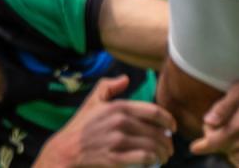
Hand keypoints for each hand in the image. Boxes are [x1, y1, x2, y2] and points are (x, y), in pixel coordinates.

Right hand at [36, 75, 175, 166]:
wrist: (65, 150)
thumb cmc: (81, 126)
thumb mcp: (92, 101)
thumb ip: (108, 86)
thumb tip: (125, 79)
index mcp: (119, 107)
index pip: (153, 112)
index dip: (168, 120)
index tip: (173, 128)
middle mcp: (120, 122)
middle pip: (156, 132)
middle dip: (167, 141)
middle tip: (169, 147)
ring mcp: (117, 141)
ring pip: (152, 146)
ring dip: (163, 153)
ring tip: (164, 157)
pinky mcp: (114, 158)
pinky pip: (142, 159)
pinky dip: (151, 161)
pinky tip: (152, 163)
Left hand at [189, 55, 238, 167]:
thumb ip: (222, 107)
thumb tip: (207, 122)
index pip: (215, 142)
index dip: (202, 145)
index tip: (195, 147)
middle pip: (226, 150)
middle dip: (217, 141)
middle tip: (216, 130)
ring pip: (238, 160)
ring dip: (231, 152)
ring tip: (231, 137)